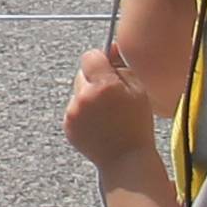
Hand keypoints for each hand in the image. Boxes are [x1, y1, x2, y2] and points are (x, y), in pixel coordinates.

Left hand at [61, 42, 161, 174]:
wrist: (125, 159)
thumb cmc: (137, 124)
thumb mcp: (138, 90)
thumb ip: (122, 66)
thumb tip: (112, 47)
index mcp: (103, 85)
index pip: (90, 56)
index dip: (100, 61)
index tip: (108, 69)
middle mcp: (84, 97)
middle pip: (82, 74)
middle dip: (94, 79)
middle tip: (111, 96)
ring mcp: (73, 112)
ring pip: (77, 92)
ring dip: (87, 96)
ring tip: (106, 113)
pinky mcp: (67, 125)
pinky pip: (73, 109)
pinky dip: (82, 112)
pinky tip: (98, 124)